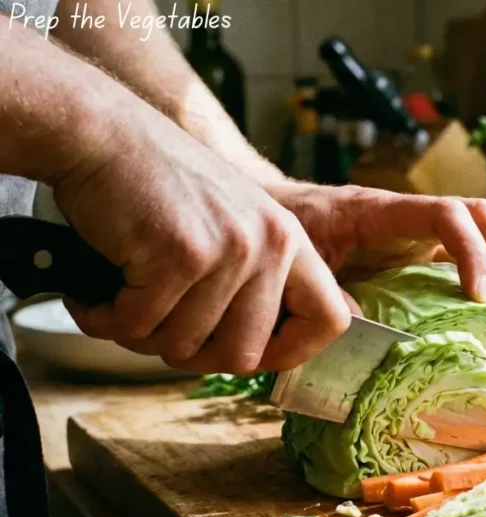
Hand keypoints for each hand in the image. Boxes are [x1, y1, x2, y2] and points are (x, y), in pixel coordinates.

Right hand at [53, 109, 351, 373]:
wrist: (103, 134)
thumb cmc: (157, 187)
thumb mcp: (232, 224)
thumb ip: (254, 281)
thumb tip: (255, 356)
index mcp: (290, 240)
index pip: (330, 320)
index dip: (292, 352)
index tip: (253, 355)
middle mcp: (271, 245)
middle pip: (244, 356)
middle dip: (193, 355)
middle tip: (158, 326)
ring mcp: (230, 250)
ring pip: (184, 346)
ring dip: (142, 333)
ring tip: (124, 296)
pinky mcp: (182, 254)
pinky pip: (141, 325)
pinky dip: (109, 318)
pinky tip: (99, 293)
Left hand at [265, 182, 485, 305]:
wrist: (268, 212)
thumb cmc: (284, 230)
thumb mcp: (300, 259)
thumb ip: (326, 289)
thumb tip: (363, 328)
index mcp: (382, 211)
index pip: (447, 215)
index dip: (472, 252)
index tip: (477, 297)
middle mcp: (410, 219)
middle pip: (482, 217)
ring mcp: (417, 236)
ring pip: (482, 235)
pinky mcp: (417, 256)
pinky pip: (464, 260)